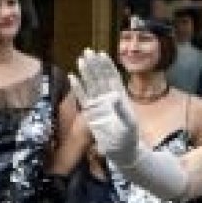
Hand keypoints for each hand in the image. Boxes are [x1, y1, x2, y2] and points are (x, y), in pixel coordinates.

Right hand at [72, 49, 141, 165]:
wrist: (123, 151)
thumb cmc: (129, 138)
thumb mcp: (129, 124)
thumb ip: (122, 110)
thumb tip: (114, 96)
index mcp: (120, 98)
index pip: (112, 78)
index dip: (107, 66)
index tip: (102, 54)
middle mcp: (108, 98)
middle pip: (100, 77)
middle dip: (94, 64)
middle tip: (88, 51)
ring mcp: (99, 105)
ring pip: (91, 85)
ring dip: (86, 72)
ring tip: (81, 58)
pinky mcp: (91, 113)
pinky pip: (83, 98)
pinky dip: (78, 87)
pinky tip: (72, 77)